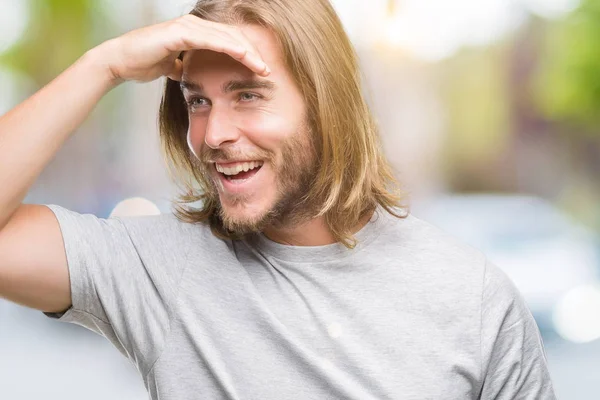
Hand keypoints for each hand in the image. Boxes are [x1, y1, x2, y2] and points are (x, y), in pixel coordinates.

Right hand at [97, 14, 269, 83]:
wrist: (120, 62)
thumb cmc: (143, 63)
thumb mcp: (172, 67)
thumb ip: (184, 67)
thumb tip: (190, 75)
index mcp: (195, 33)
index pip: (228, 42)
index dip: (247, 55)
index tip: (261, 71)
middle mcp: (194, 26)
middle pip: (232, 37)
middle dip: (253, 53)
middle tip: (269, 70)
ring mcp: (187, 27)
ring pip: (226, 36)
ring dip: (247, 51)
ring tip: (262, 66)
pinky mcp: (179, 32)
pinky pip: (210, 39)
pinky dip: (229, 46)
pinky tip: (243, 55)